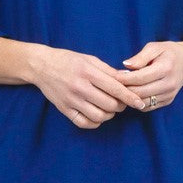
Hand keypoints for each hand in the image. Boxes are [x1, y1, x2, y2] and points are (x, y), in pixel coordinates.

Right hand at [32, 46, 147, 128]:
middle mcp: (80, 87)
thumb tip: (128, 80)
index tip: (140, 103)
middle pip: (110, 105)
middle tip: (121, 102)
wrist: (41, 66)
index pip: (115, 88)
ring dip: (109, 115)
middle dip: (120, 106)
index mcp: (88, 72)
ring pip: (99, 116)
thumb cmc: (68, 60)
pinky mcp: (64, 110)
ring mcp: (71, 100)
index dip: (130, 97)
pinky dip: (95, 122)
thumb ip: (109, 71)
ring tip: (109, 108)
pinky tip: (97, 115)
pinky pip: (84, 123)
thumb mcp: (90, 59)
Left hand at [111, 41, 182, 109]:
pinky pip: (147, 107)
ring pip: (142, 102)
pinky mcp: (168, 101)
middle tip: (113, 85)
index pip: (140, 77)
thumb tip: (125, 65)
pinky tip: (131, 94)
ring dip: (129, 98)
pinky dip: (137, 102)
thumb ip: (140, 57)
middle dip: (124, 89)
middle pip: (140, 92)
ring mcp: (169, 95)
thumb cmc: (168, 52)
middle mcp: (169, 84)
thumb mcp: (155, 47)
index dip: (124, 78)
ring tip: (120, 90)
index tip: (113, 76)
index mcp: (166, 68)